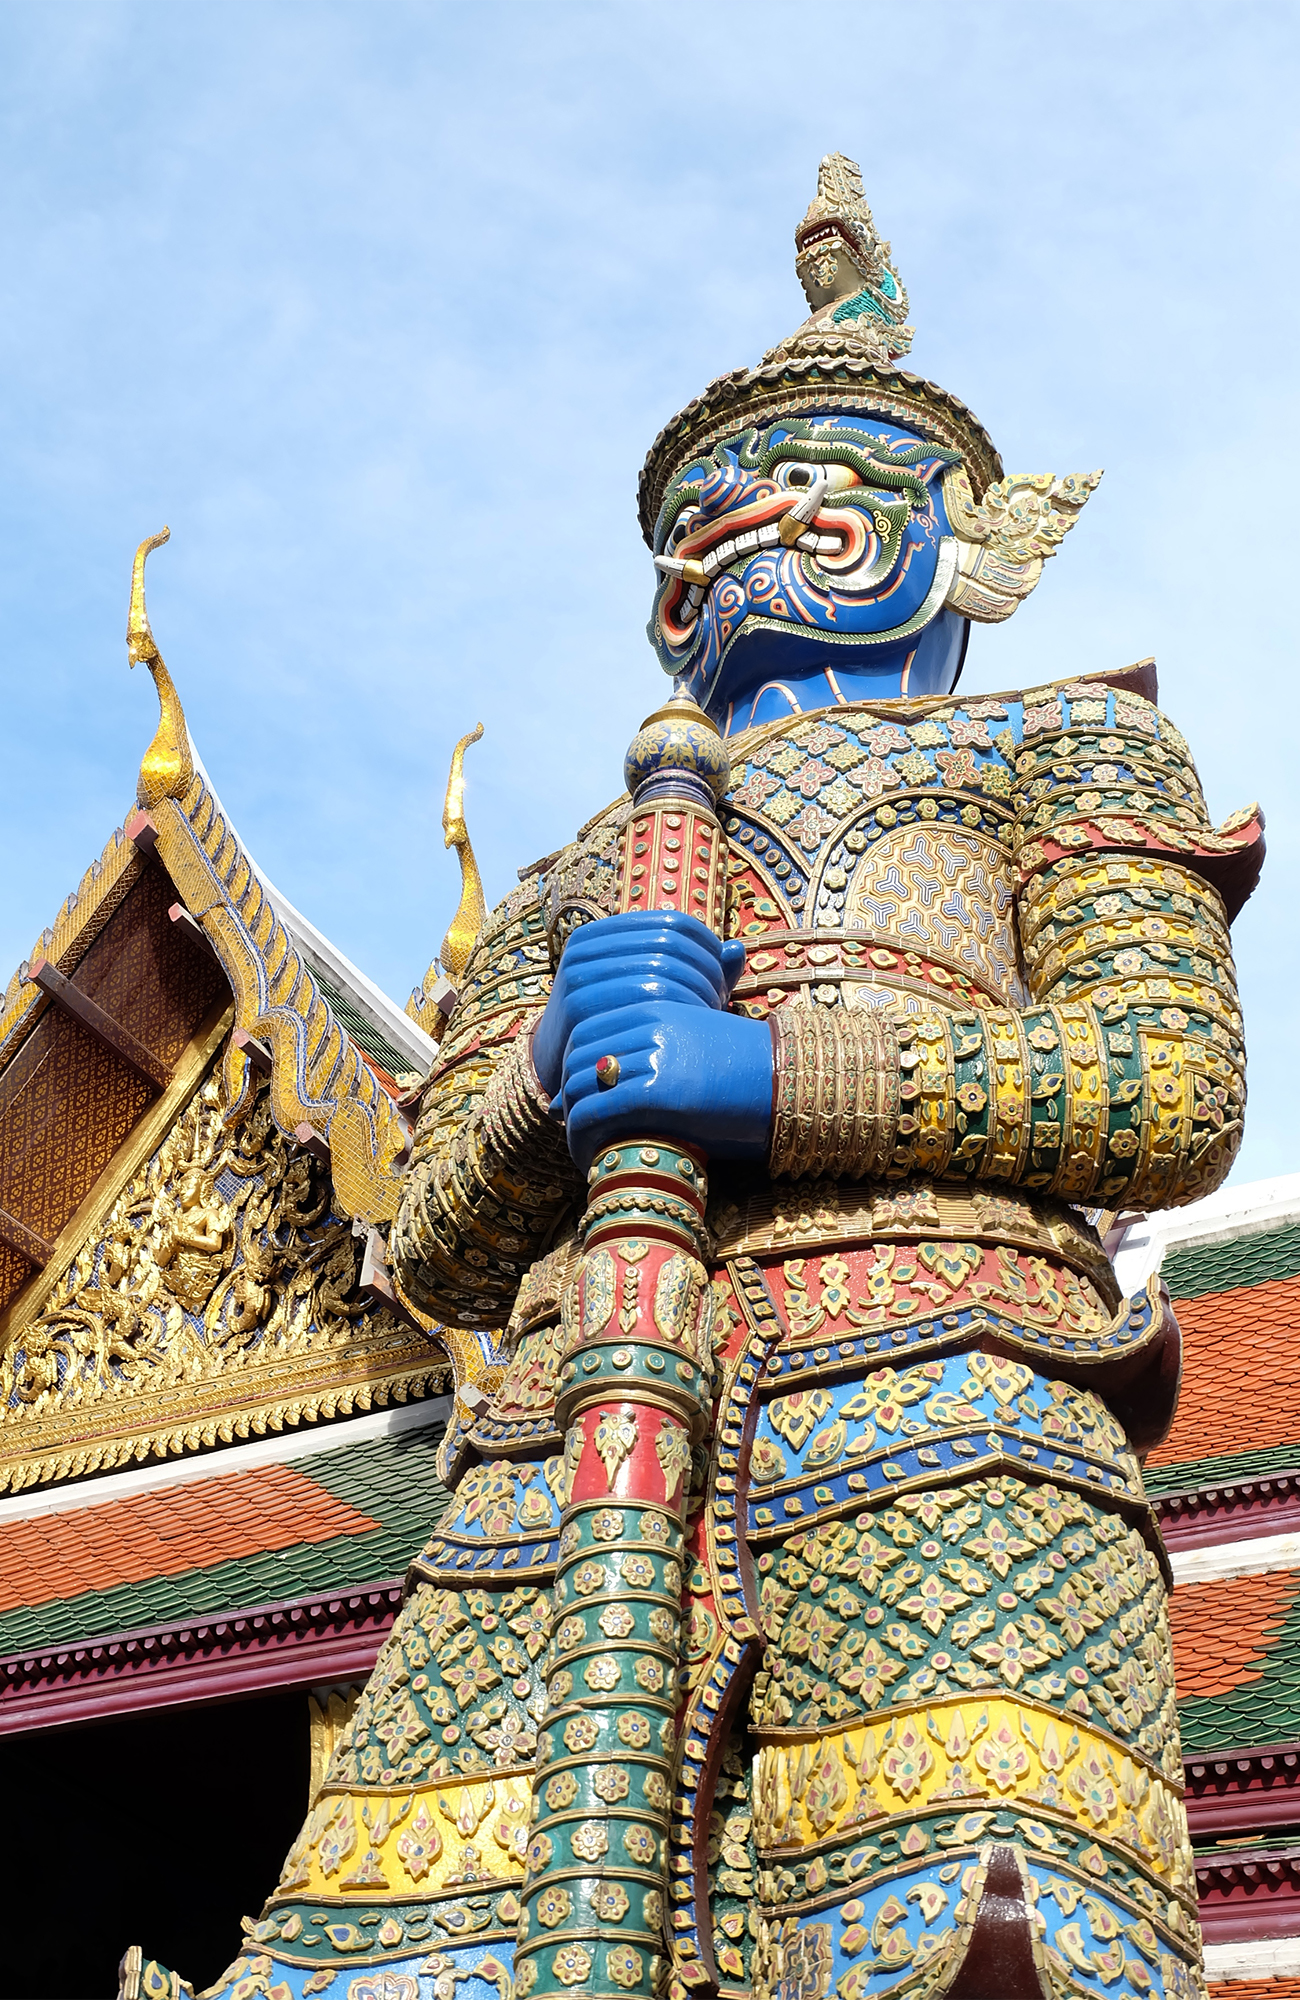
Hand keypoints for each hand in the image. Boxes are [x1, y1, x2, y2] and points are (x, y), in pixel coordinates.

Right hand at [532, 910, 746, 1098]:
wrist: (565, 1068)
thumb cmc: (624, 1026)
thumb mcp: (657, 990)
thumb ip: (697, 969)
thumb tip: (737, 949)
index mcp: (608, 933)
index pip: (672, 923)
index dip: (706, 946)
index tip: (723, 976)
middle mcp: (589, 947)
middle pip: (668, 946)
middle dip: (704, 971)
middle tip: (721, 1000)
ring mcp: (579, 974)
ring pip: (658, 973)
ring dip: (693, 993)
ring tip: (710, 1016)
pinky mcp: (577, 1005)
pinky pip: (641, 1001)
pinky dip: (674, 1013)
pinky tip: (690, 1031)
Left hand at [558, 1001, 772, 1171]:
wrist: (790, 1083)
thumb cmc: (746, 1074)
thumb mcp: (696, 1046)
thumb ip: (652, 1053)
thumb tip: (606, 1079)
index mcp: (657, 1008)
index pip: (587, 1032)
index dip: (573, 1070)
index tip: (575, 1101)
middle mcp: (649, 1026)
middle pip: (577, 1059)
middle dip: (569, 1098)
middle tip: (574, 1131)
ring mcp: (653, 1056)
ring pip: (581, 1089)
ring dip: (573, 1126)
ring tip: (584, 1152)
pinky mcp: (658, 1090)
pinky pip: (596, 1114)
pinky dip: (582, 1140)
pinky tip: (591, 1160)